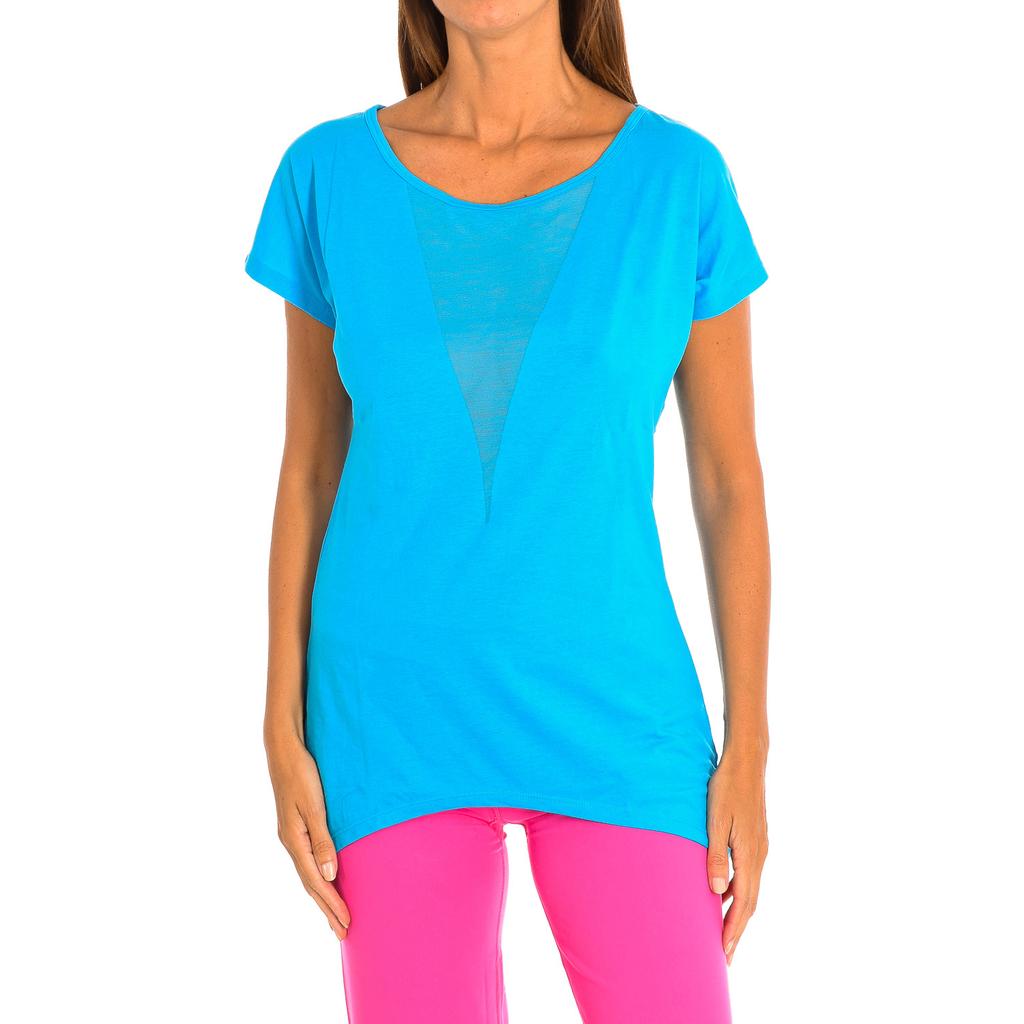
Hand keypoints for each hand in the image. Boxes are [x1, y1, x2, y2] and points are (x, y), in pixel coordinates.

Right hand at [267, 733, 350, 940]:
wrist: (284, 749)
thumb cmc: (301, 773)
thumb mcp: (314, 805)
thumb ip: (322, 839)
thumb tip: (330, 874)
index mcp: (294, 840)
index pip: (315, 881)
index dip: (331, 903)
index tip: (346, 923)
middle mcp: (291, 841)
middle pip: (311, 883)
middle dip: (327, 908)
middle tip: (343, 932)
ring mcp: (291, 834)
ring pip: (309, 873)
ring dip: (322, 895)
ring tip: (334, 915)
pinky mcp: (295, 826)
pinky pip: (308, 860)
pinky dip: (318, 877)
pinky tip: (326, 879)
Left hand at [706, 752, 767, 964]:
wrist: (747, 762)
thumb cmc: (726, 787)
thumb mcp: (715, 820)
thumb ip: (715, 855)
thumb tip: (716, 891)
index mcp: (750, 855)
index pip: (743, 903)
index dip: (733, 929)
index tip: (724, 953)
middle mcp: (759, 855)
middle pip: (750, 902)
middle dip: (737, 929)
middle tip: (725, 956)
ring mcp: (759, 847)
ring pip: (750, 889)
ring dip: (738, 912)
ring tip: (723, 932)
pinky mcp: (755, 839)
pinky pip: (748, 875)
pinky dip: (738, 892)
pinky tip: (723, 893)